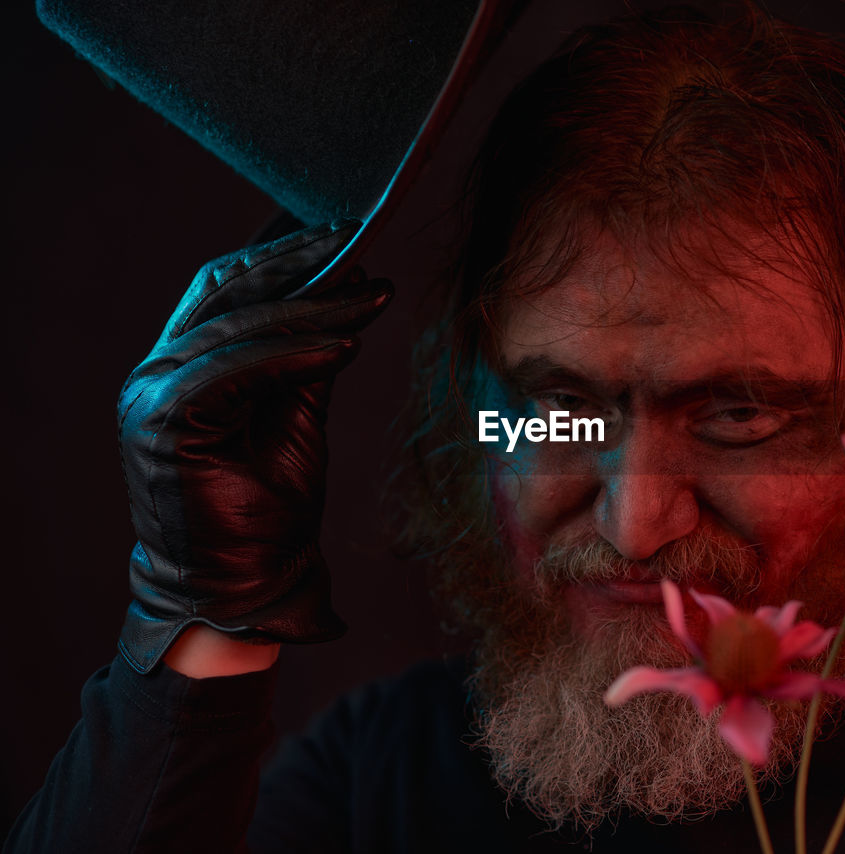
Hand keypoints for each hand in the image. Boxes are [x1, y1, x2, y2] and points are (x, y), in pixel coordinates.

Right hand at [116, 220, 392, 673]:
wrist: (246, 584)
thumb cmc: (271, 509)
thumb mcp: (299, 417)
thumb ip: (308, 359)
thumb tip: (346, 294)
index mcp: (183, 365)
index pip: (230, 290)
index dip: (284, 258)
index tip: (345, 236)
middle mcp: (158, 370)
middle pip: (230, 293)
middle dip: (299, 264)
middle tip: (359, 243)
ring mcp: (152, 392)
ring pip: (239, 326)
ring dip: (314, 307)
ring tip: (371, 294)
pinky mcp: (163, 419)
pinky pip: (238, 367)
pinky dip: (295, 352)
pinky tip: (347, 344)